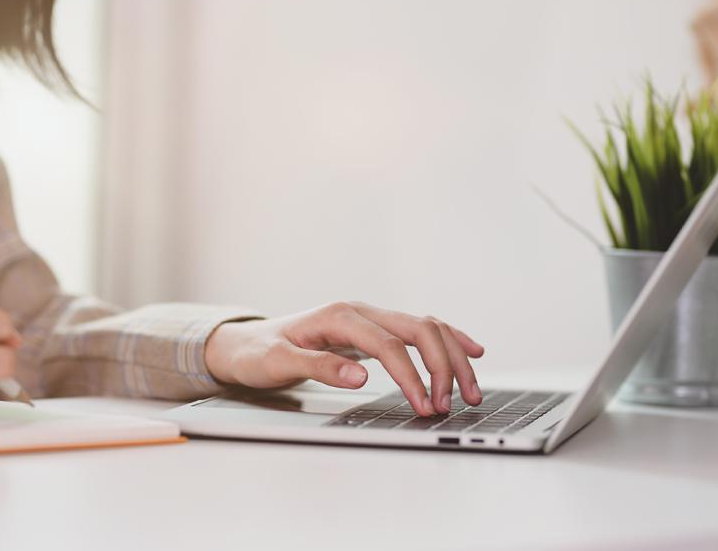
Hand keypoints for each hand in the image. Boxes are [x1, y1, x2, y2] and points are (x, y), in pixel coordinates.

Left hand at [204, 302, 483, 415]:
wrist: (246, 343)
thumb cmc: (259, 353)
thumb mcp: (278, 363)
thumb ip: (318, 368)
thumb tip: (360, 376)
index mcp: (339, 316)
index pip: (389, 345)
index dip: (411, 375)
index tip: (424, 405)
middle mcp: (359, 311)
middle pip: (419, 328)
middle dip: (443, 366)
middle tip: (452, 404)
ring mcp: (369, 318)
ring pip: (426, 327)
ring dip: (452, 357)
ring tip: (470, 392)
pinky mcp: (374, 330)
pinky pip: (420, 331)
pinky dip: (448, 341)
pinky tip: (471, 353)